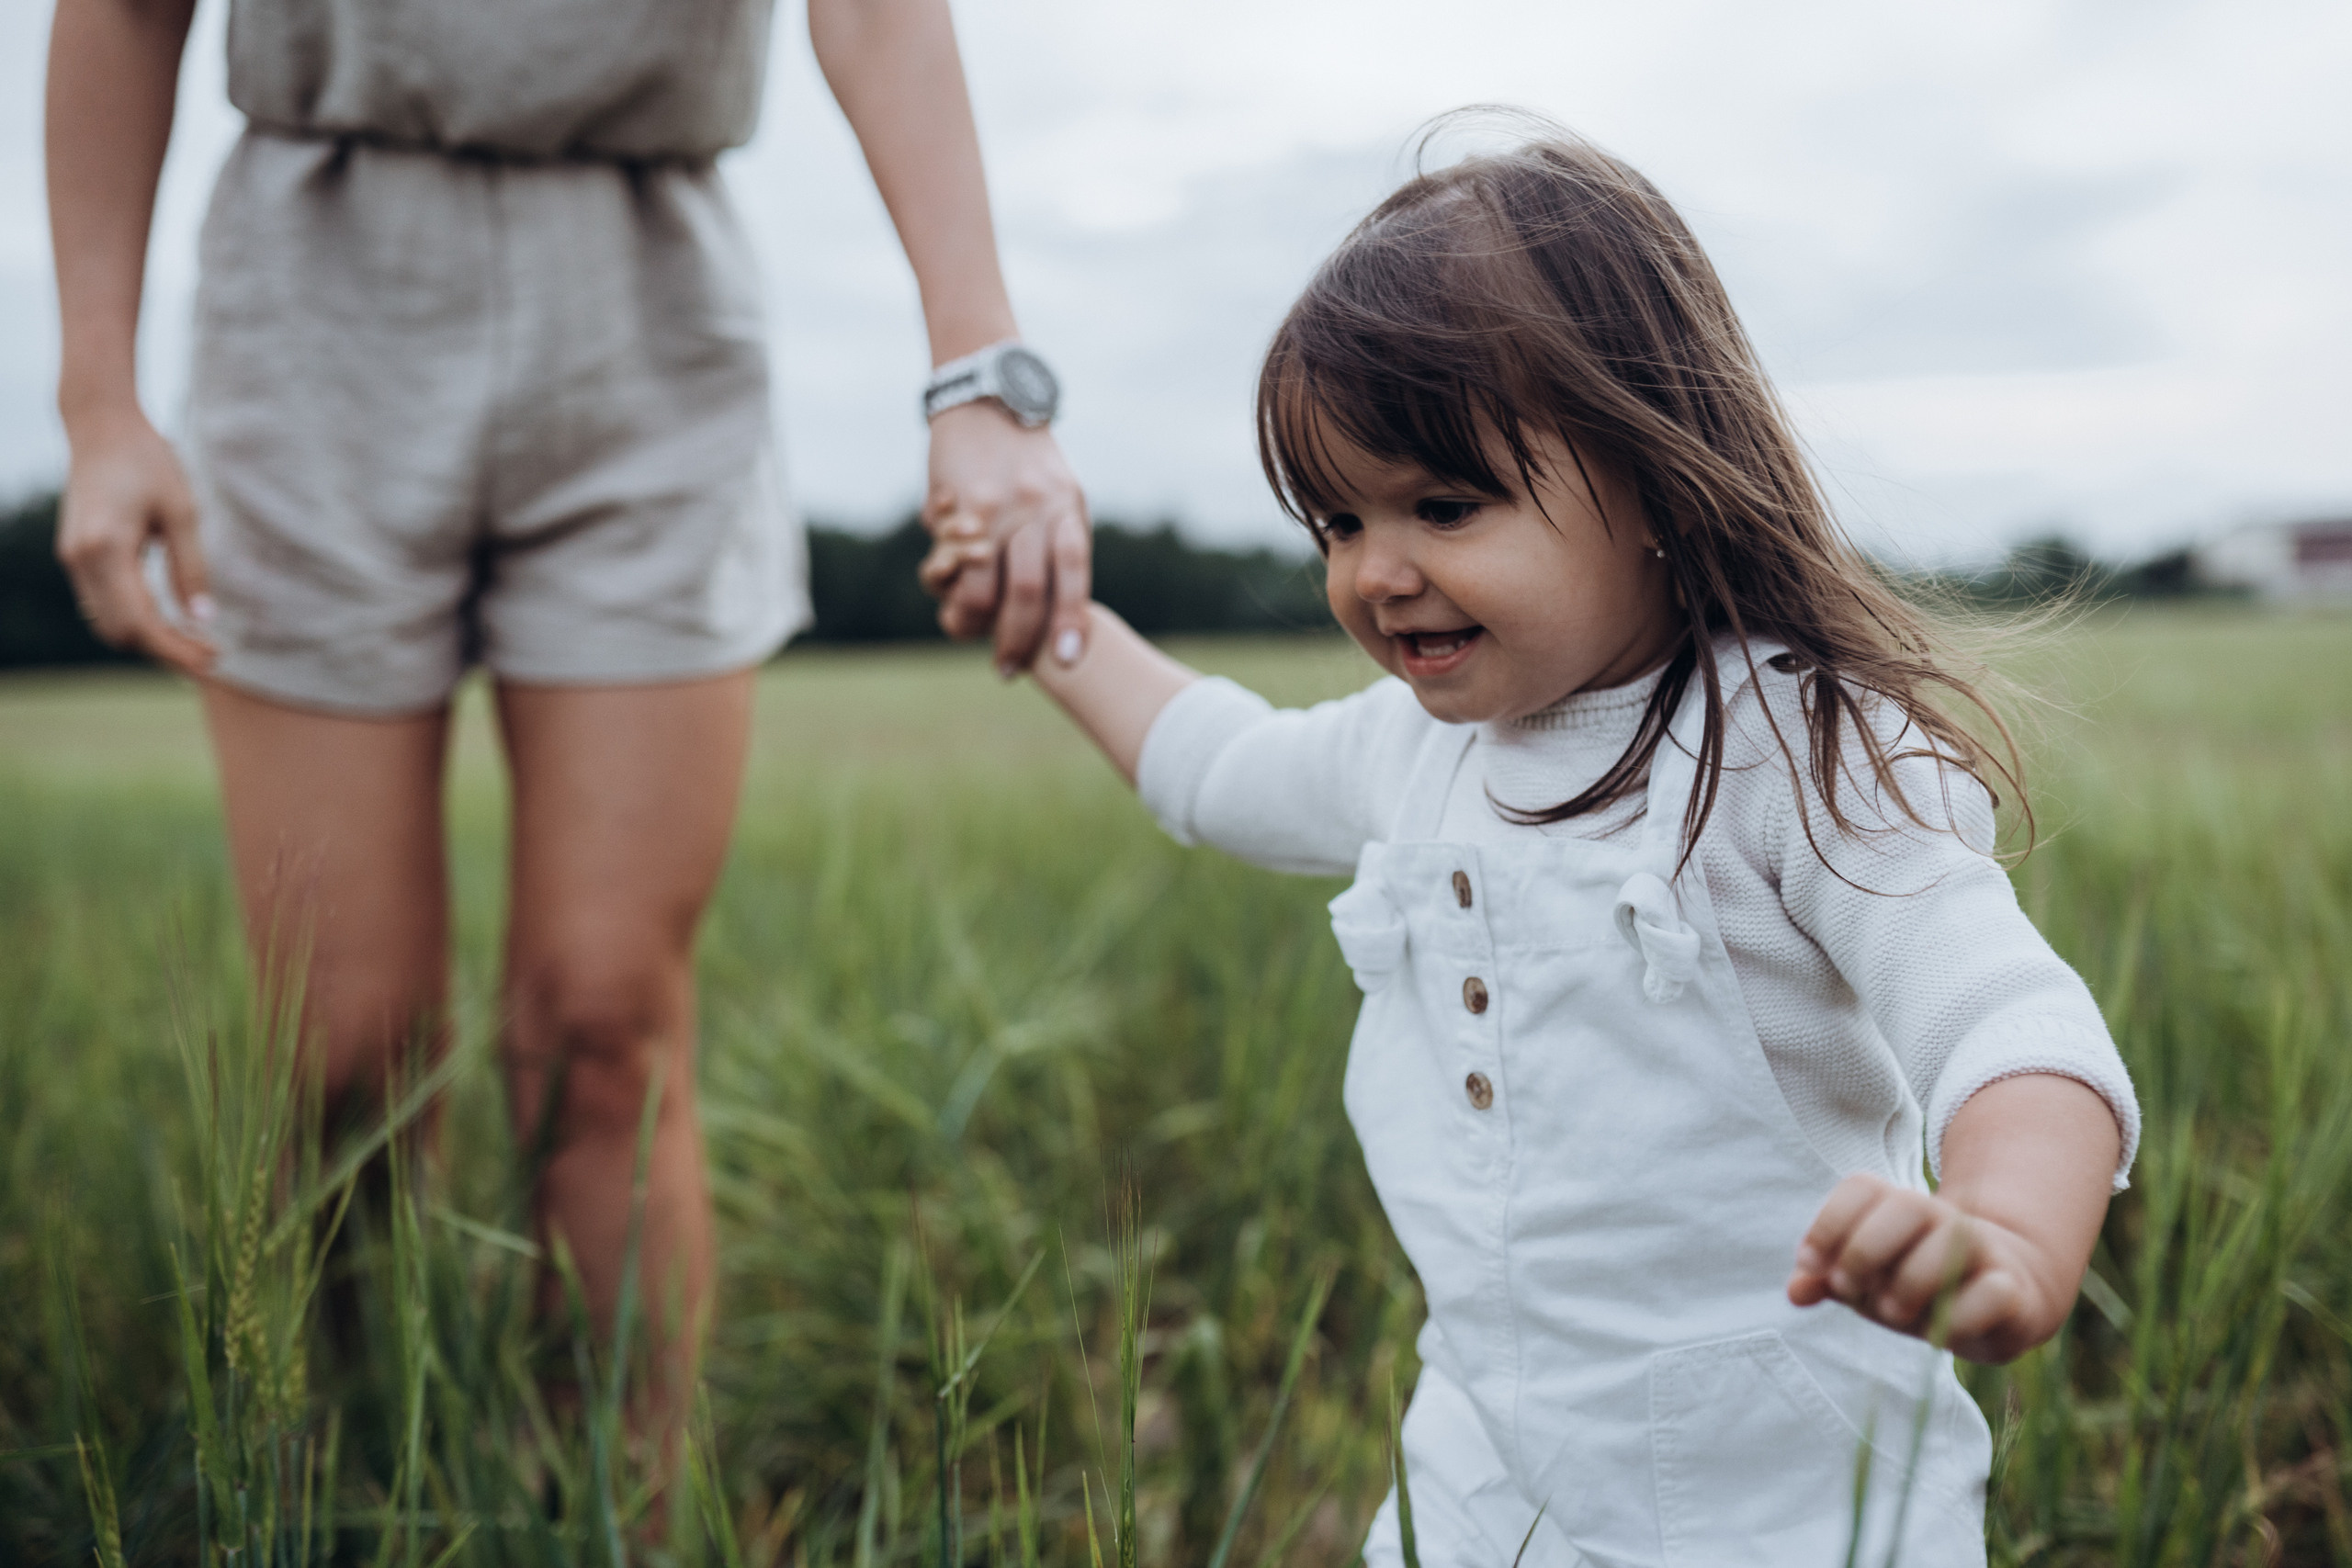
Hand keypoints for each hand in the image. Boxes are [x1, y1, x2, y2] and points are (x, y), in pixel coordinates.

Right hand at [56, 410, 215, 674]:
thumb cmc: (149, 461)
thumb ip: (191, 569)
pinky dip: (133, 620)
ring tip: (194, 644)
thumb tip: (202, 619)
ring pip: (106, 622)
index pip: (139, 622)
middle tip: (211, 656)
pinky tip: (168, 621)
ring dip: (148, 640)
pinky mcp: (74, 555)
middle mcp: (79, 559)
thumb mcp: (183, 512)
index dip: (175, 649)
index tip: (214, 659)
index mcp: (106, 549)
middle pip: (119, 632)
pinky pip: (101, 603)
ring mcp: (71, 559)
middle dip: (164, 651)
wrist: (102, 427)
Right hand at [917, 400, 1089, 673]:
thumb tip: (1057, 611)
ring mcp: (992, 507)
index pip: (1074, 572)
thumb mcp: (1060, 495)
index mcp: (1067, 509)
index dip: (1071, 620)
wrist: (985, 400)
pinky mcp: (955, 506)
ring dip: (973, 622)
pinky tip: (946, 586)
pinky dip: (945, 585)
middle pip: (1028, 590)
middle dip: (1018, 639)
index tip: (1068, 659)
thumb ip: (1060, 544)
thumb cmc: (1025, 460)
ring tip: (969, 630)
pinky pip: (947, 562)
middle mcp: (1034, 508)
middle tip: (1008, 669)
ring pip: (981, 588)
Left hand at [1788, 1173, 2072, 1363]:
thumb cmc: (1917, 1286)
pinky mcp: (2011, 1289)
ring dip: (1913, 1280)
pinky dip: (1961, 1314)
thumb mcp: (1869, 1282)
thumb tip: (1795, 1292)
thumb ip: (1831, 1281)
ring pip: (1953, 1239)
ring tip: (1893, 1313)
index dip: (1829, 1222)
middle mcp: (1941, 1218)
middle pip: (1907, 1205)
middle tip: (1849, 1290)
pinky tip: (1937, 1332)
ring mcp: (1982, 1249)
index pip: (1862, 1188)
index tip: (1810, 1265)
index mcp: (1897, 1207)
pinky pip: (1993, 1291)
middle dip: (1867, 1249)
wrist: (2003, 1298)